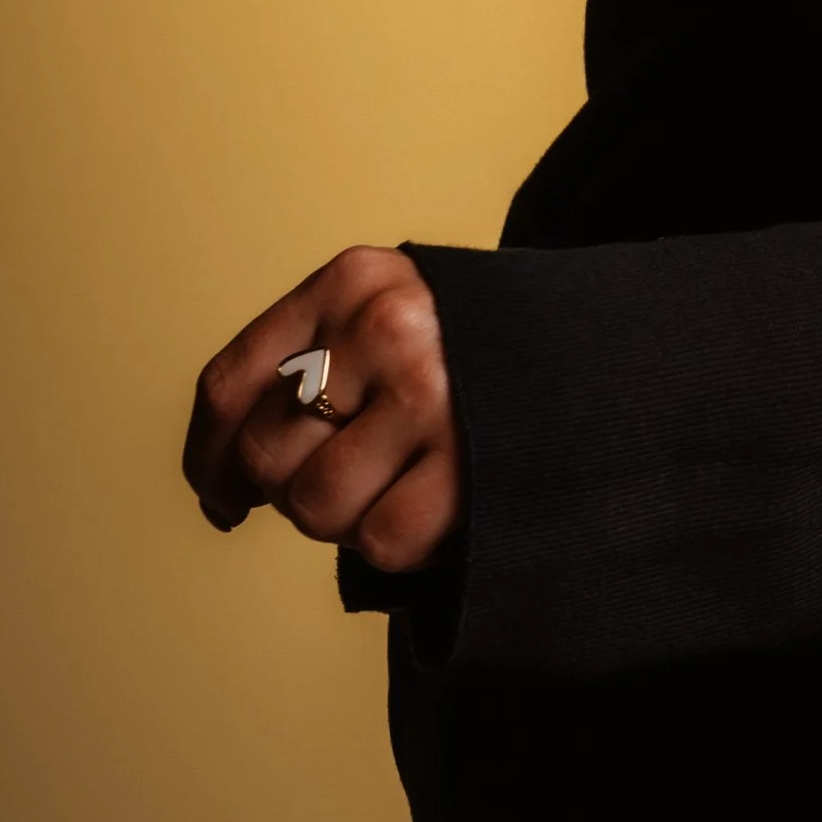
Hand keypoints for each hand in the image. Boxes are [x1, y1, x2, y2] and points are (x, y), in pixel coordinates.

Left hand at [183, 246, 461, 574]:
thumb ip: (306, 368)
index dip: (209, 457)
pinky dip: (400, 541)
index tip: (220, 497)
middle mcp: (388, 326)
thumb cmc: (475, 353)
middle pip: (265, 454)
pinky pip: (380, 542)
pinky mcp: (470, 467)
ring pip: (313, 505)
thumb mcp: (386, 317)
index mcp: (355, 279)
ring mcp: (433, 396)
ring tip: (402, 482)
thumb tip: (220, 493)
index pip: (230, 384)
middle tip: (360, 474)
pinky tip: (438, 503)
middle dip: (296, 486)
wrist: (612, 357)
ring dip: (347, 515)